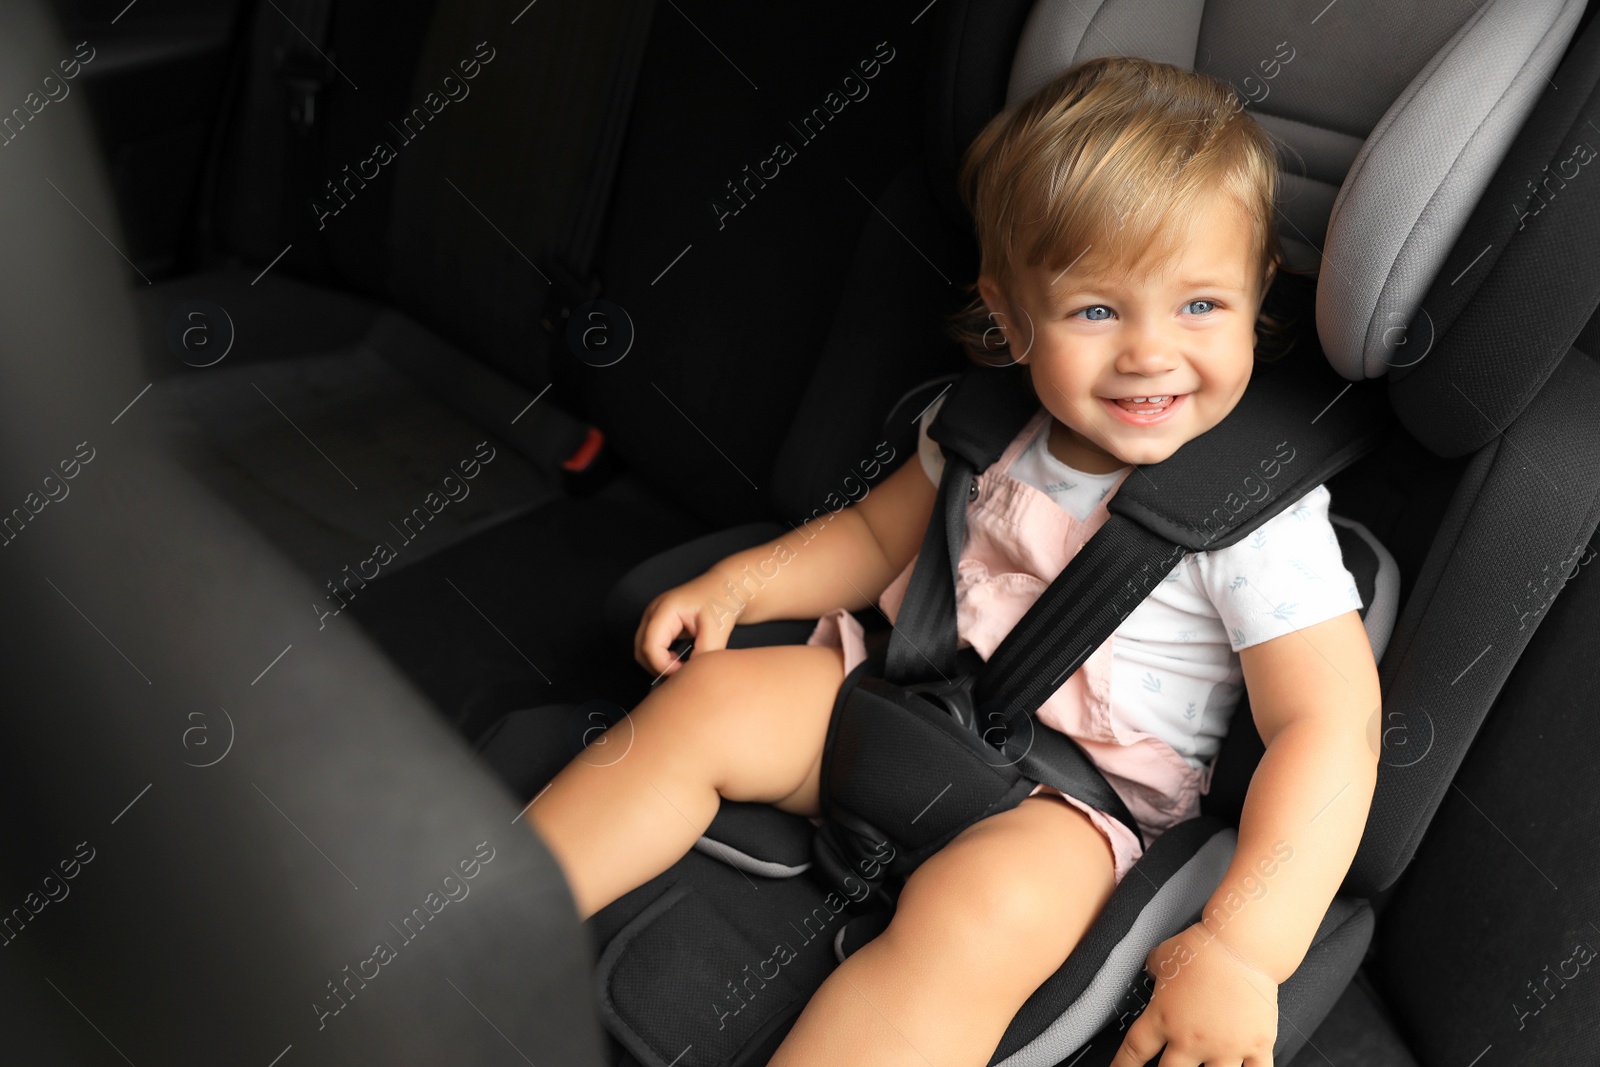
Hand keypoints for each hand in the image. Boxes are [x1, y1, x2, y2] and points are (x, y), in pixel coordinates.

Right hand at [633, 571, 739, 676]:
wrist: (726, 588)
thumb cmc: (722, 600)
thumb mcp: (717, 628)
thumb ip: (704, 653)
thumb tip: (691, 674)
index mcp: (665, 609)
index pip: (650, 646)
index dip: (664, 666)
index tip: (685, 673)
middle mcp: (653, 612)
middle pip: (641, 651)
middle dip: (659, 668)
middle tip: (683, 675)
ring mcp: (653, 618)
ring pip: (643, 652)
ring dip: (659, 665)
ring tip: (683, 668)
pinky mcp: (658, 625)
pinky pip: (651, 648)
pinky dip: (662, 659)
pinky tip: (680, 662)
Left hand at [1110, 922, 1278, 1066]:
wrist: (1243, 946)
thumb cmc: (1204, 948)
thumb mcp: (1163, 956)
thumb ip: (1154, 970)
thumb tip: (1152, 971)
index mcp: (1164, 1018)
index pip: (1134, 1050)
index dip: (1123, 1065)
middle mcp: (1191, 1039)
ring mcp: (1224, 1047)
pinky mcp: (1256, 1046)